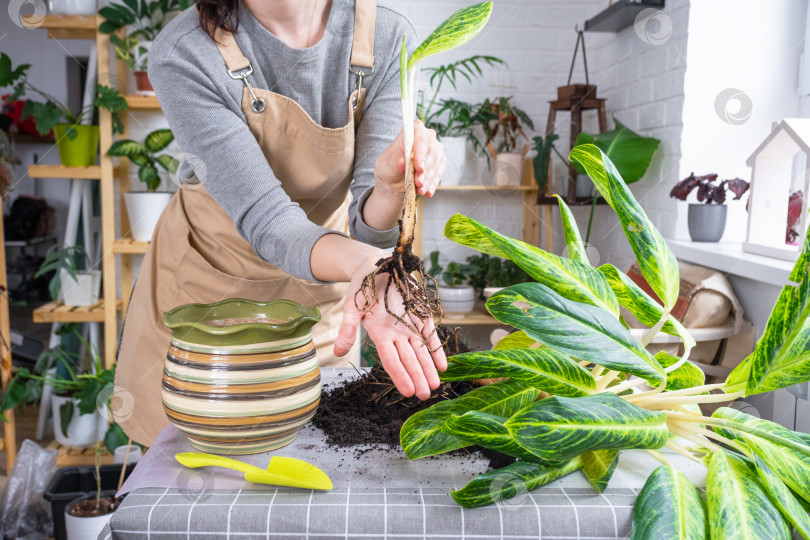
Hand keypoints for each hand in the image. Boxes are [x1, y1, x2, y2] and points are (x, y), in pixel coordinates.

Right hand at [334, 255, 446, 399]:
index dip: (400, 376)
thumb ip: (347, 329)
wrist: (375, 265)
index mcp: (378, 333)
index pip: (390, 360)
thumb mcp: (351, 307)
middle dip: (417, 377)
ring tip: (435, 386)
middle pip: (408, 360)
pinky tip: (443, 364)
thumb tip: (337, 352)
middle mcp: (395, 333)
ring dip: (428, 368)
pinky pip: (430, 334)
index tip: (408, 391)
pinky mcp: (419, 314)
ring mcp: (408, 325)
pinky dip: (436, 348)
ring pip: (420, 351)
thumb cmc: (361, 287)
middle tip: (425, 395)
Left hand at [374, 120, 447, 197]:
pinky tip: (427, 192)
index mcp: (413, 130)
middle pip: (430, 153)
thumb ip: (396, 162)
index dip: (420, 153)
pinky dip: (432, 184)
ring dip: (428, 179)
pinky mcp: (440, 162)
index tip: (419, 168)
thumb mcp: (387, 163)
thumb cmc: (389, 166)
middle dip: (425, 170)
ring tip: (420, 190)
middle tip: (418, 183)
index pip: (420, 138)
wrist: (393, 179)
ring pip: (436, 164)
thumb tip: (403, 161)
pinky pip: (439, 174)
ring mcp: (436, 149)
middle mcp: (427, 137)